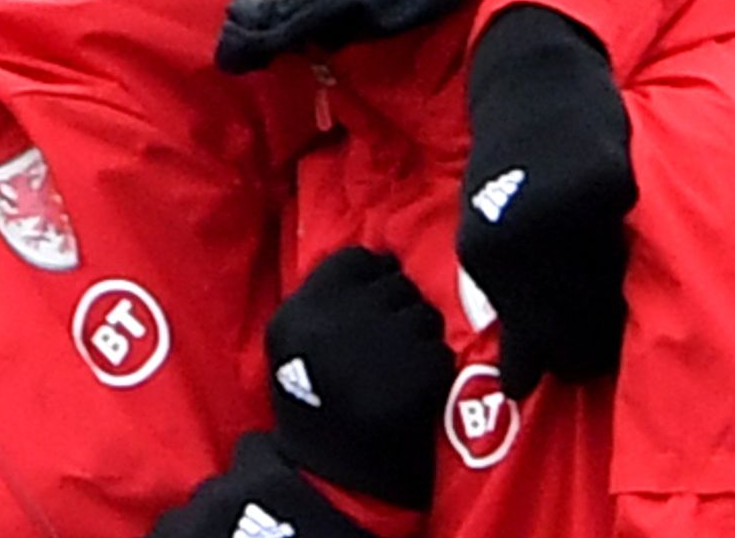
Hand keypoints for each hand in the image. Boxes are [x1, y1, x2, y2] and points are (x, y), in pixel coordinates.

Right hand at [265, 246, 455, 511]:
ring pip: (425, 314)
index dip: (371, 283)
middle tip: (385, 348)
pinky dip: (434, 369)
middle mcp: (340, 320)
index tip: (368, 312)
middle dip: (397, 310)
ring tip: (398, 370)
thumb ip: (324, 297)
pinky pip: (441, 349)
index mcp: (301, 310)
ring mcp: (384, 344)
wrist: (334, 478)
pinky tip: (414, 391)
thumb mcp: (293, 341)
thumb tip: (381, 257)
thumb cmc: (314, 404)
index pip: (358, 259)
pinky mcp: (423, 372)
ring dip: (420, 338)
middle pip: (396, 283)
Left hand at [458, 4, 635, 397]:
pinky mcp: (605, 184)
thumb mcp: (491, 231)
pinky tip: (621, 235)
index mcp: (484, 253)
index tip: (571, 369)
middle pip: (574, 322)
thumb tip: (517, 385)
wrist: (533, 82)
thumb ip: (507, 301)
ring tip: (615, 292)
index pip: (535, 335)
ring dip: (615, 301)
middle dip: (590, 342)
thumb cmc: (512, 164)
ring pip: (609, 287)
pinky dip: (631, 246)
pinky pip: (632, 238)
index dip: (556, 360)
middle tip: (604, 346)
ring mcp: (563, 211)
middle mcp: (518, 237)